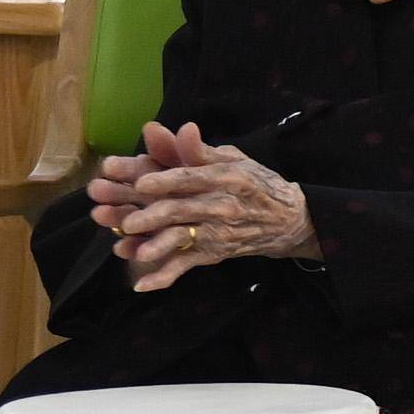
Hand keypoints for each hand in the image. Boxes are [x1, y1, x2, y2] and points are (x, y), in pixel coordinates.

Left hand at [93, 121, 314, 291]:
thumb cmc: (255, 183)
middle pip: (183, 210)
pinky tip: (141, 285)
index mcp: (227, 178)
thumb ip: (200, 149)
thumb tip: (183, 127)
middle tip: (126, 221)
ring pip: (183, 239)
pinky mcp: (213, 253)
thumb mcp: (234, 160)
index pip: (192, 177)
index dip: (167, 180)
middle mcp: (223, 206)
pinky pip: (186, 265)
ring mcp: (217, 233)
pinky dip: (164, 277)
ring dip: (158, 246)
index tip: (141, 182)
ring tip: (136, 253)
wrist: (288, 220)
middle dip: (152, 216)